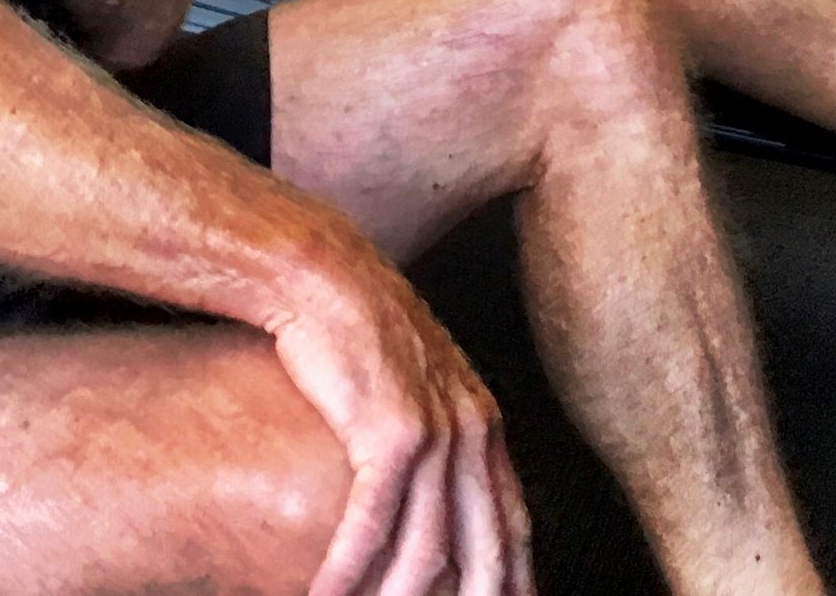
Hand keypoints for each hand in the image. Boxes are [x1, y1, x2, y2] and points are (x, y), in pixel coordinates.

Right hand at [269, 234, 534, 595]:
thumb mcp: (414, 379)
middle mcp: (474, 431)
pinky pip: (374, 527)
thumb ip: (432, 430)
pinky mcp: (390, 434)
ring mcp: (437, 434)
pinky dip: (349, 574)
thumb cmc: (353, 324)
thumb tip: (424, 482)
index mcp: (484, 422)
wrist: (321, 271)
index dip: (513, 580)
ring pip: (430, 553)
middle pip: (487, 551)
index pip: (514, 525)